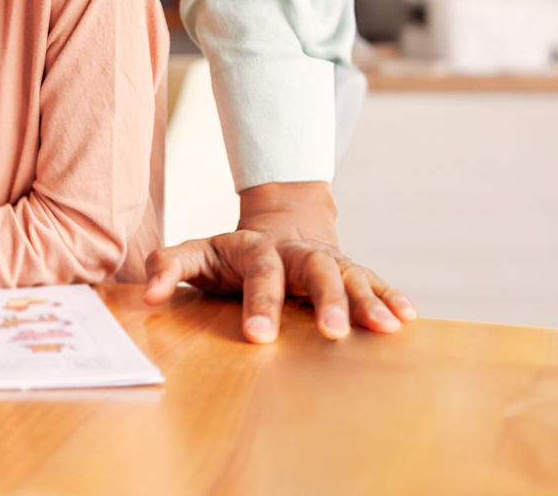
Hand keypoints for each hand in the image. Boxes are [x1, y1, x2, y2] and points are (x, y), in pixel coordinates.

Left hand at [141, 181, 414, 342]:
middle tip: (330, 334)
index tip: (258, 337)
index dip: (260, 304)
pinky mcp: (350, 270)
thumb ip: (169, 267)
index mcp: (259, 249)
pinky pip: (374, 281)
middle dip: (326, 301)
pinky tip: (407, 318)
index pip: (260, 275)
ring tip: (386, 329)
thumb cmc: (232, 252)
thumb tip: (149, 296)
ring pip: (351, 276)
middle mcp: (299, 253)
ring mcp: (329, 260)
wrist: (281, 221)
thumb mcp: (196, 253)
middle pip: (316, 271)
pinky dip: (391, 297)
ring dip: (368, 302)